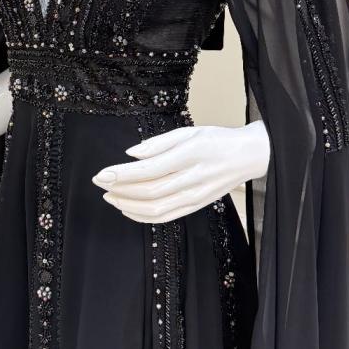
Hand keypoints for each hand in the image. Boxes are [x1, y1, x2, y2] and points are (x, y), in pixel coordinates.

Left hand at [91, 121, 269, 223]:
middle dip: (119, 189)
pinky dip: (142, 216)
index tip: (101, 173)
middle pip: (148, 192)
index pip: (148, 170)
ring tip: (109, 196)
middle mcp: (192, 179)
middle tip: (99, 182)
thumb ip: (159, 143)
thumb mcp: (189, 131)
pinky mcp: (196, 207)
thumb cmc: (217, 140)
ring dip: (127, 205)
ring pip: (154, 209)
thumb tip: (131, 155)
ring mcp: (195, 197)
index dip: (122, 175)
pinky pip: (165, 217)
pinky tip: (127, 209)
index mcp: (190, 155)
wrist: (249, 157)